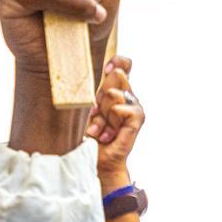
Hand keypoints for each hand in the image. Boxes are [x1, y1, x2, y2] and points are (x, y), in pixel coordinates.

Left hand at [88, 55, 144, 190]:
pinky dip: (109, 122)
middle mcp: (126, 95)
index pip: (123, 63)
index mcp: (113, 88)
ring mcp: (134, 106)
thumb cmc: (84, 134)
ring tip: (98, 129)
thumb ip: (91, 86)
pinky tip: (106, 135)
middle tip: (95, 114)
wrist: (92, 160)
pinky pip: (121, 108)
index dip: (116, 62)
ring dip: (101, 114)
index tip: (105, 70)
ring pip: (114, 93)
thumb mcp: (84, 106)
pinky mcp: (137, 118)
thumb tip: (103, 70)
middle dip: (100, 95)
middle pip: (117, 75)